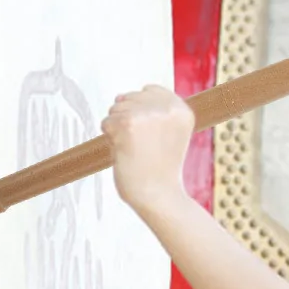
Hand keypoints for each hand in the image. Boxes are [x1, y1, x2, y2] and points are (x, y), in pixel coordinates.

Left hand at [101, 85, 193, 212]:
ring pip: (116, 108)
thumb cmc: (159, 170)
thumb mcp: (170, 134)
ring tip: (135, 150)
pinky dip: (110, 139)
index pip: (149, 91)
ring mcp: (147, 114)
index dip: (142, 114)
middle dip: (128, 121)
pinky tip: (125, 153)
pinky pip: (106, 123)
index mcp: (182, 109)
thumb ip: (153, 110)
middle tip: (143, 147)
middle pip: (130, 98)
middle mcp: (167, 108)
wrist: (158, 197)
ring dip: (118, 130)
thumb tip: (118, 97)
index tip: (152, 138)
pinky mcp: (128, 124)